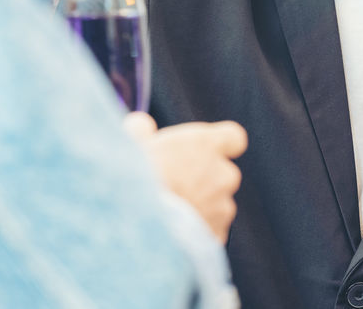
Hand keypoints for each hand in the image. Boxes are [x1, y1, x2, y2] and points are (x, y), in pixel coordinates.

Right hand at [123, 112, 247, 242]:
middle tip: (173, 185)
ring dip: (199, 207)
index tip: (204, 149)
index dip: (220, 143)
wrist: (137, 230)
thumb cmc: (132, 181)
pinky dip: (195, 234)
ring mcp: (223, 209)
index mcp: (206, 145)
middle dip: (204, 179)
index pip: (233, 137)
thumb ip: (141, 129)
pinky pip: (209, 232)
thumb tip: (143, 125)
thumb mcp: (130, 144)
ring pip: (217, 205)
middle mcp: (223, 175)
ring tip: (168, 216)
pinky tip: (171, 236)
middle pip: (224, 173)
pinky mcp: (216, 238)